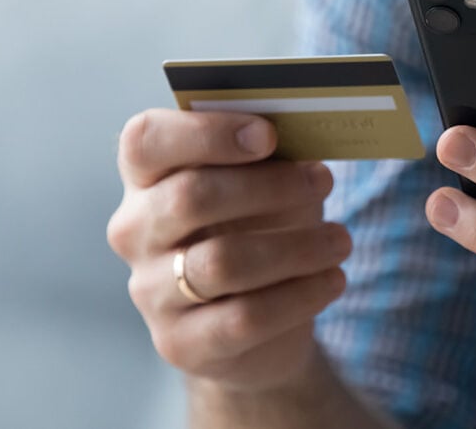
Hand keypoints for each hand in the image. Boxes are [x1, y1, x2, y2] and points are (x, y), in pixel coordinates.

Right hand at [107, 109, 349, 391]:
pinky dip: (300, 295)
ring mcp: (150, 290)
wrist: (254, 327)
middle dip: (268, 186)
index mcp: (146, 176)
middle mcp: (135, 231)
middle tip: (323, 181)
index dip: (206, 133)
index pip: (146, 139)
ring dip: (296, 246)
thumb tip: (306, 140)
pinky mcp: (179, 342)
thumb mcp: (265, 184)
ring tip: (340, 240)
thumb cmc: (259, 230)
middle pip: (189, 197)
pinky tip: (333, 278)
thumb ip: (270, 158)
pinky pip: (244, 317)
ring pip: (221, 262)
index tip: (267, 135)